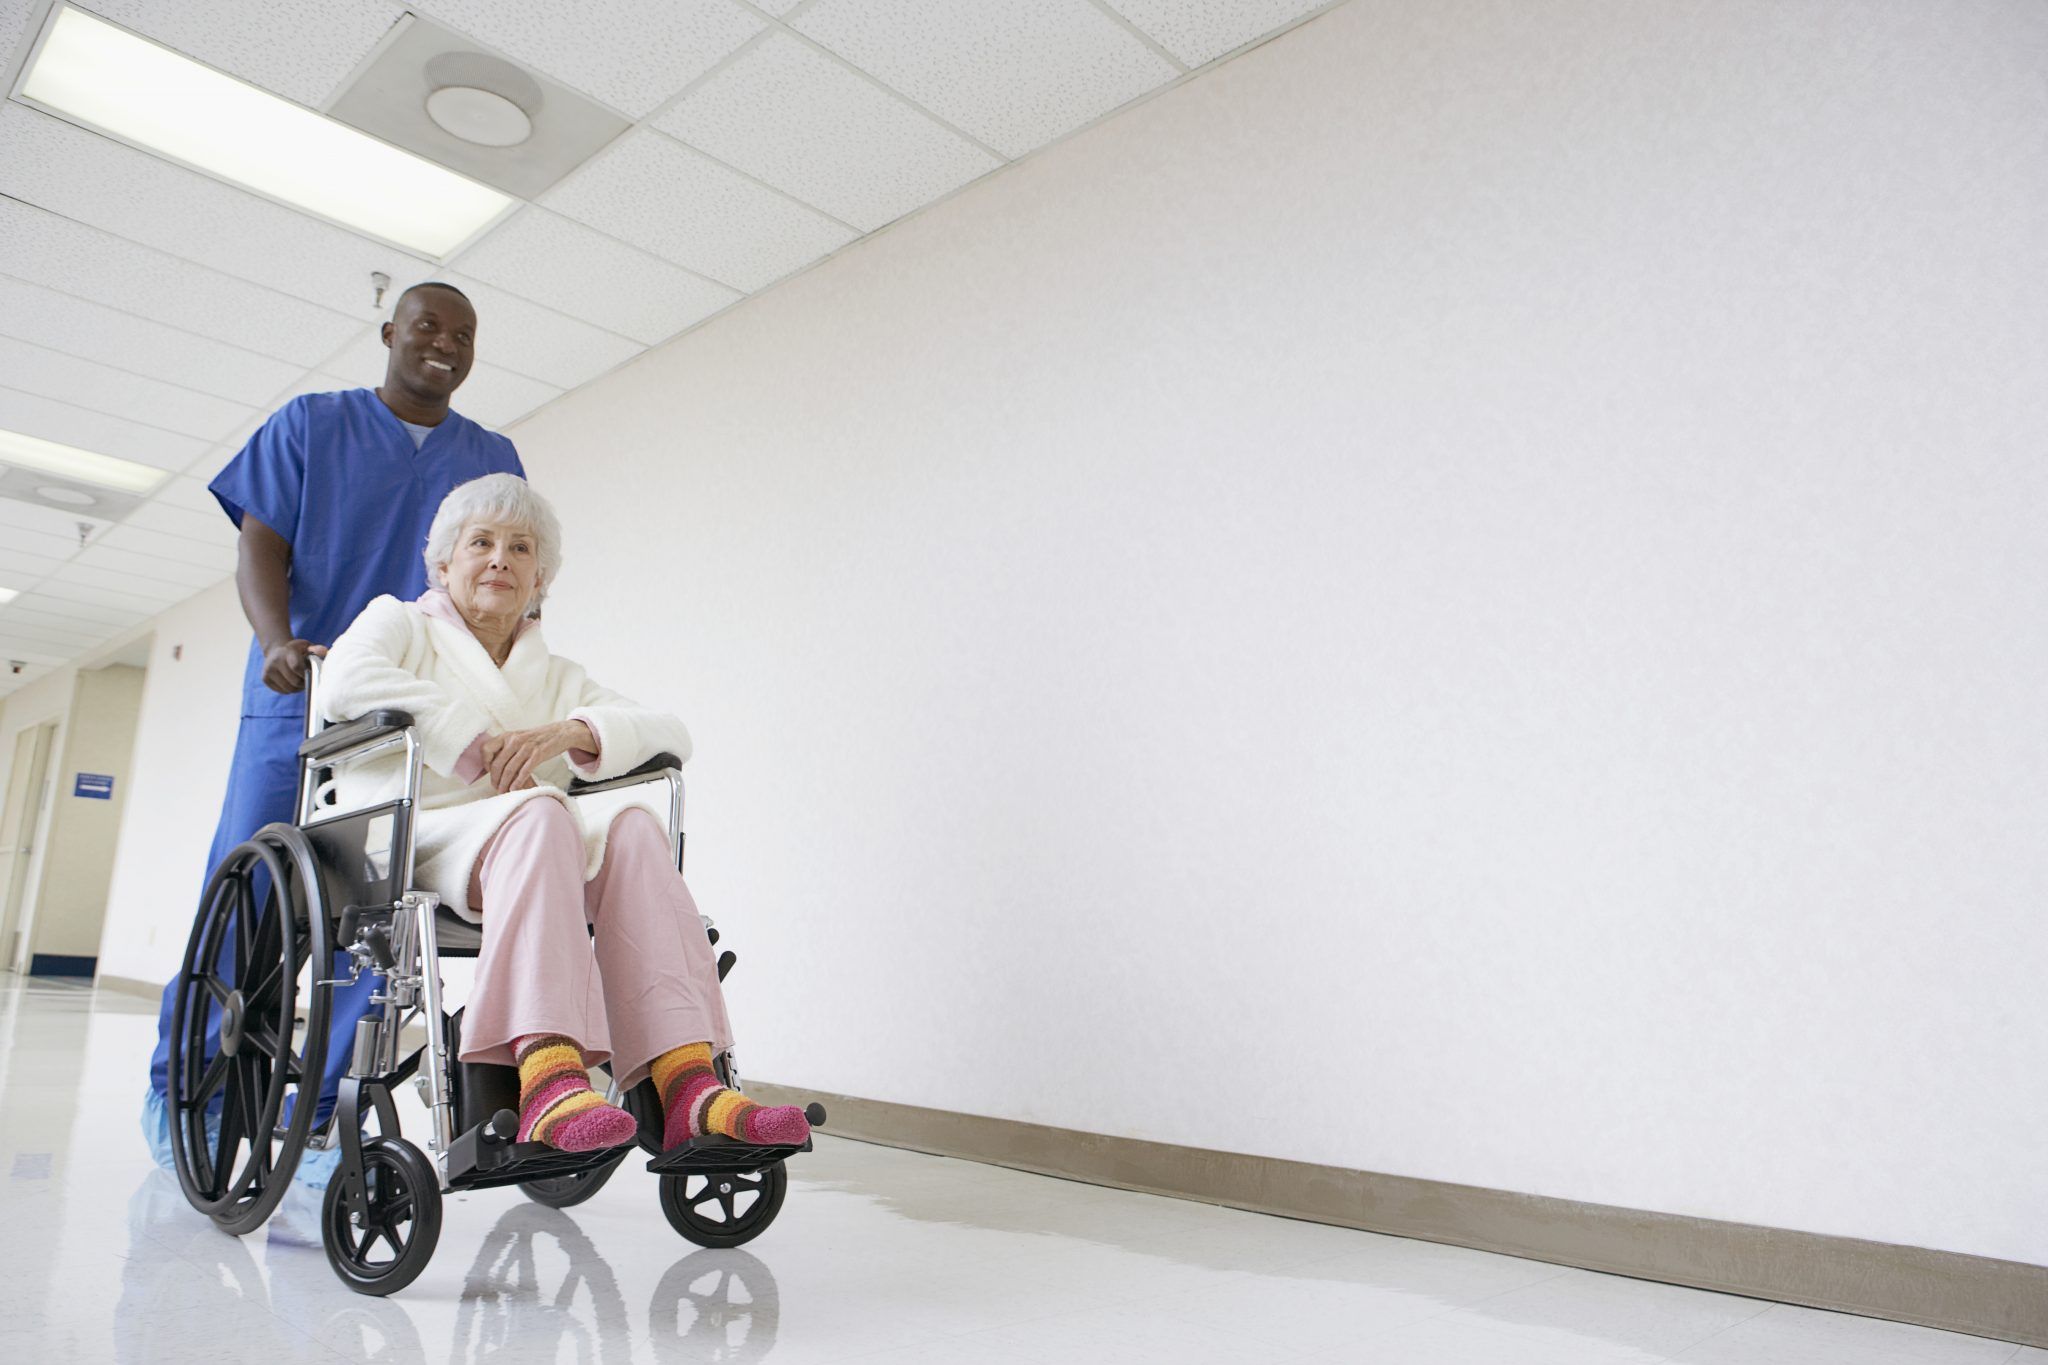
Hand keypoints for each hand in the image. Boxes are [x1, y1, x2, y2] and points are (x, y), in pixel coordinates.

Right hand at [261, 639, 327, 692]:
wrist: (276, 651)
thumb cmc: (296, 651)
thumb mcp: (306, 647)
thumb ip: (317, 649)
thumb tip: (324, 651)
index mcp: (287, 652)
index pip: (297, 667)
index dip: (306, 674)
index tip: (312, 674)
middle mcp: (275, 661)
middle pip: (294, 681)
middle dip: (304, 683)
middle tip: (309, 680)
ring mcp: (268, 670)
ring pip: (289, 689)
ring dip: (298, 688)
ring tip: (301, 681)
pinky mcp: (265, 679)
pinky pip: (283, 691)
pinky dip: (290, 690)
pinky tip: (292, 682)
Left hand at [480, 720, 595, 793]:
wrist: (560, 733)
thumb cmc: (538, 738)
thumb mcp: (519, 737)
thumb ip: (507, 747)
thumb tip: (494, 764)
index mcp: (507, 735)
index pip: (486, 749)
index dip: (485, 762)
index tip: (489, 771)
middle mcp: (515, 740)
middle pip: (498, 764)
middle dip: (495, 779)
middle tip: (496, 787)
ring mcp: (527, 747)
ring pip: (509, 769)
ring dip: (505, 783)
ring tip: (504, 791)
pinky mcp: (538, 754)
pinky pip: (524, 771)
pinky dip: (518, 782)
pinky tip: (515, 788)